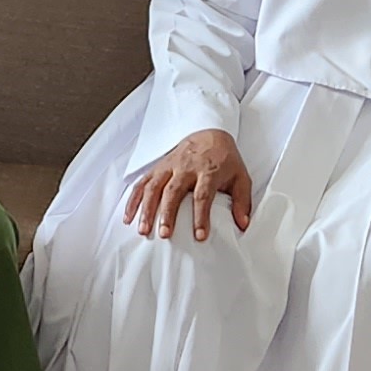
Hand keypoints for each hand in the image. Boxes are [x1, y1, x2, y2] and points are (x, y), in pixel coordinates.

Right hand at [122, 129, 254, 240]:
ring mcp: (169, 166)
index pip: (203, 195)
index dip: (200, 216)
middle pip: (173, 191)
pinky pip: (142, 182)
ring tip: (143, 230)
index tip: (199, 236)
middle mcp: (186, 167)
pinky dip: (133, 200)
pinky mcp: (158, 167)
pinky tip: (128, 217)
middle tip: (164, 234)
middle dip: (167, 213)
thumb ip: (242, 201)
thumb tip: (242, 225)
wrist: (210, 133)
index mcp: (208, 170)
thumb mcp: (241, 177)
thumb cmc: (225, 160)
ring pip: (154, 187)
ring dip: (146, 208)